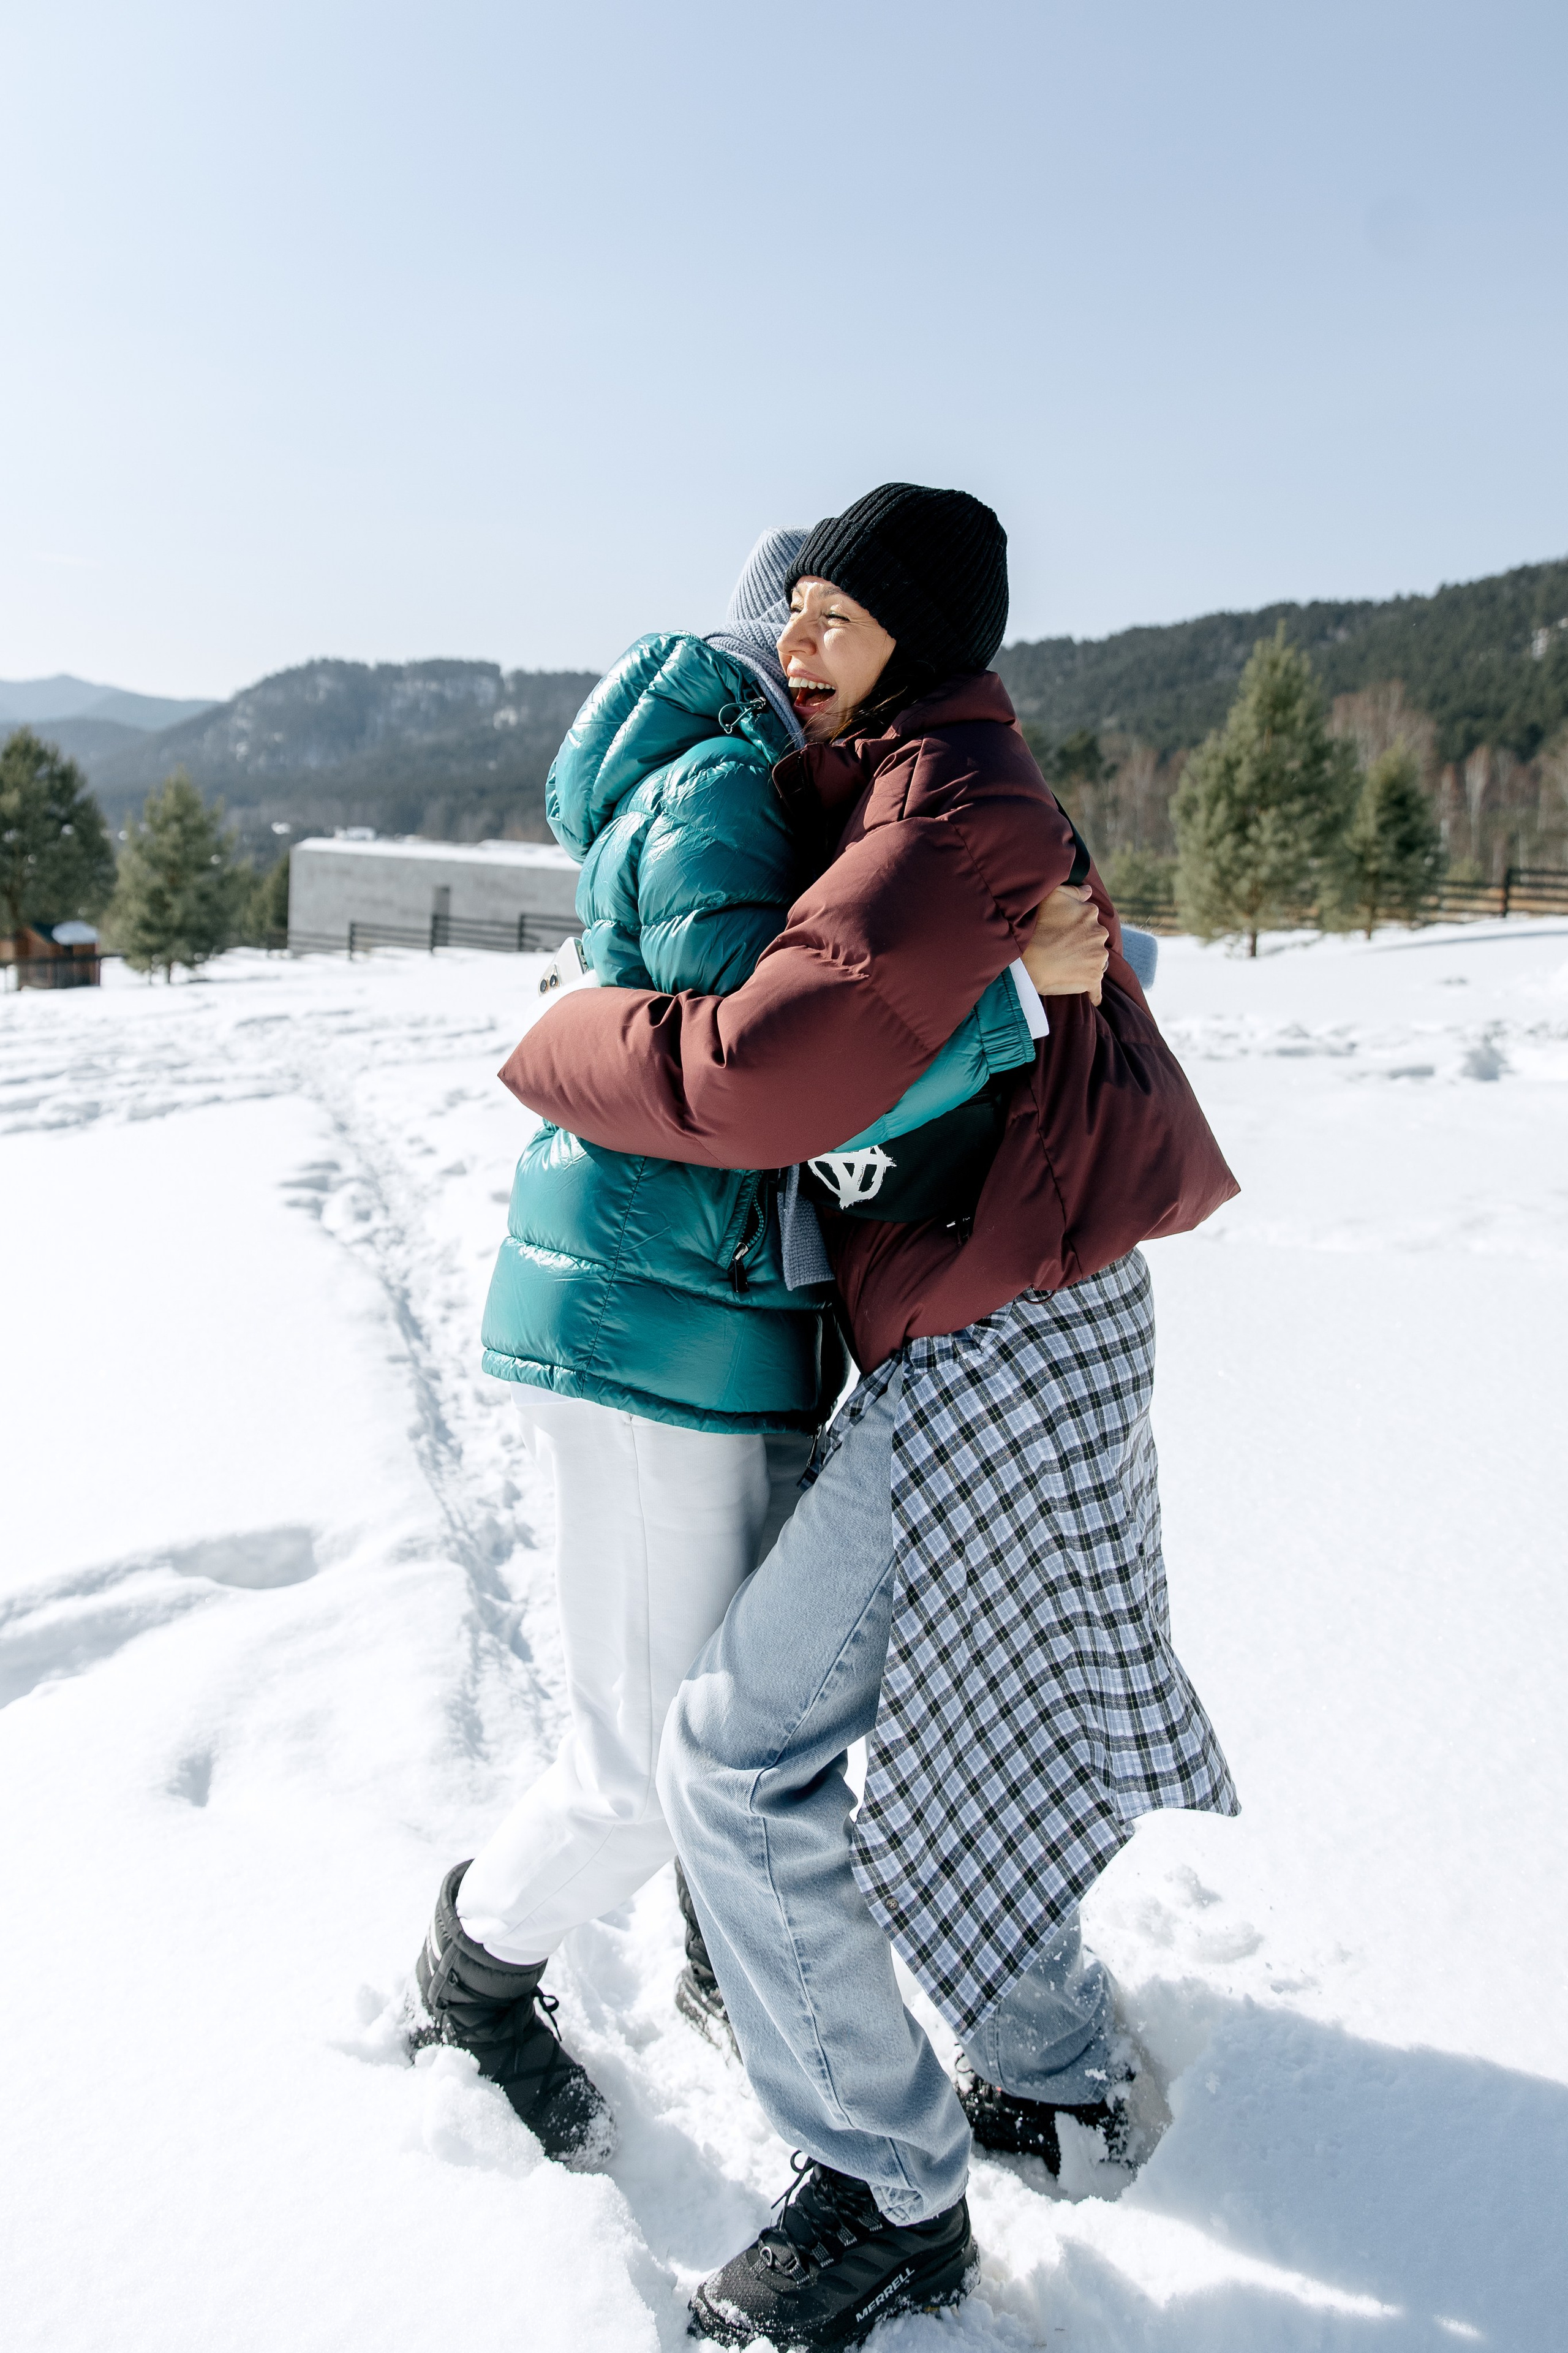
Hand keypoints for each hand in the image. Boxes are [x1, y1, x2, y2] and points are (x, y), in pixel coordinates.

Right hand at [1021, 884, 1108, 1004]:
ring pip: (1096, 962)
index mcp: (1090, 914)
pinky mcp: (1092, 979)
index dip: (1075, 928)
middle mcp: (1099, 934)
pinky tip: (1091, 998)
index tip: (1063, 934)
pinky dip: (1094, 994)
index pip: (1089, 920)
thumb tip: (1089, 891)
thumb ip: (1073, 890)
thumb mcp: (1052, 895)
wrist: (1026, 958)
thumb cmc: (1035, 924)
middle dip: (1083, 945)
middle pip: (1094, 941)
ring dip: (1086, 965)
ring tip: (1068, 969)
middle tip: (1062, 952)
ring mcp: (1097, 958)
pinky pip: (1096, 990)